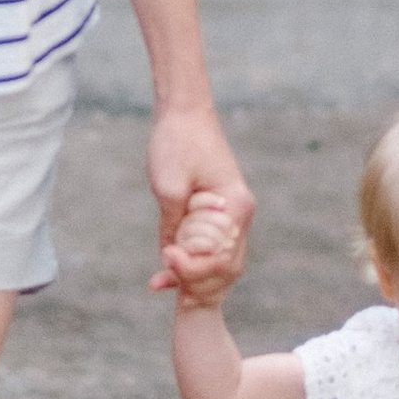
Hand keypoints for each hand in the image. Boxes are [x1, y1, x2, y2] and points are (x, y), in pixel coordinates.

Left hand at [144, 101, 252, 293]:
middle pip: (225, 266)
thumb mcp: (169, 188)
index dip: (191, 270)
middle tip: (158, 285)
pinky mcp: (217, 211)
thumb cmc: (177, 144)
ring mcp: (231, 213)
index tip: (164, 265)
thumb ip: (172, 228)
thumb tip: (169, 259)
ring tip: (160, 285)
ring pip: (219, 260)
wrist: (183, 112)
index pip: (221, 259)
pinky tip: (165, 271)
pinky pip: (210, 245)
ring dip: (192, 275)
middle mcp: (240, 214)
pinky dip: (191, 259)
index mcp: (235, 208)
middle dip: (194, 282)